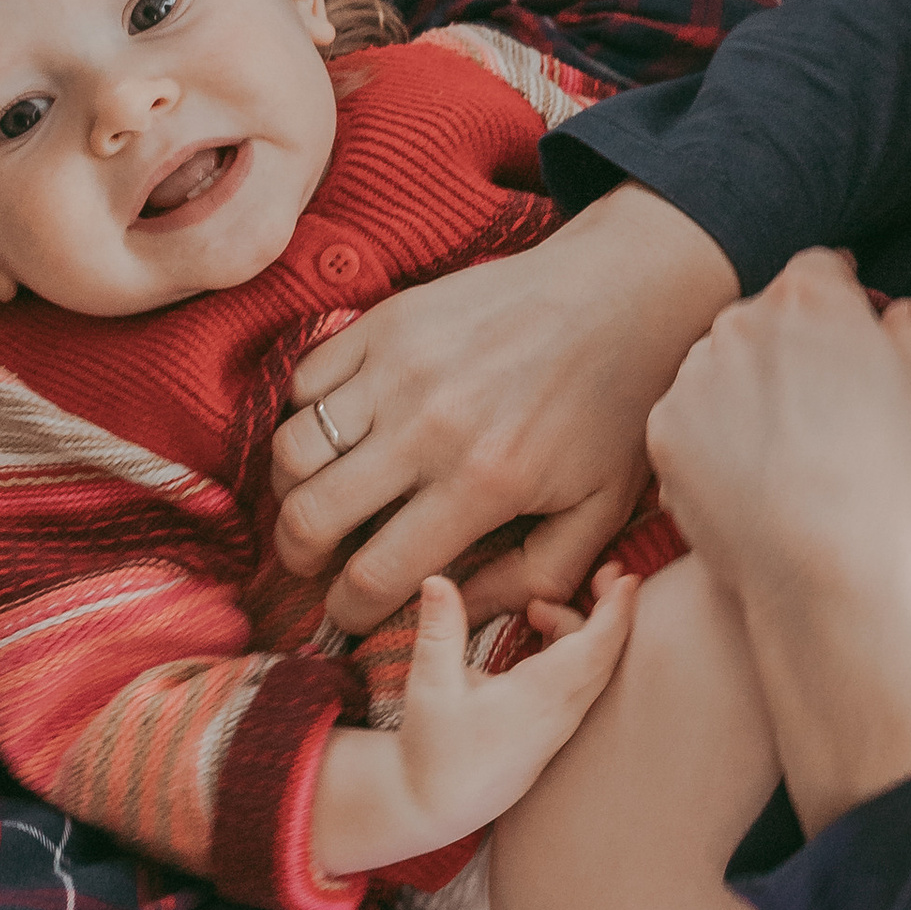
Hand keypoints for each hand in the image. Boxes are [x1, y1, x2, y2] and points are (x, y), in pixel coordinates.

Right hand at [270, 182, 739, 634]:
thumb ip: (535, 579)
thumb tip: (459, 613)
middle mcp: (429, 426)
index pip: (374, 574)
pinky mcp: (385, 322)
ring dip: (292, 490)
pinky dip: (301, 417)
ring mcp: (399, 368)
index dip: (350, 611)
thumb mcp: (600, 510)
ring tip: (321, 498)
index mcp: (483, 482)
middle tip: (315, 561)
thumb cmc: (613, 408)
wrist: (620, 296)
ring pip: (290, 450)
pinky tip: (337, 435)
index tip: (352, 612)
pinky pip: (302, 383)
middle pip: (309, 518)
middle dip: (298, 557)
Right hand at [309, 563, 638, 876]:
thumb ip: (438, 630)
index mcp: (537, 699)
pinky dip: (573, 651)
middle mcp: (559, 715)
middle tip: (606, 570)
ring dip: (582, 630)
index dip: (615, 612)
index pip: (594, 650)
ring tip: (534, 608)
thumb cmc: (430, 749)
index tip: (626, 576)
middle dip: (612, 611)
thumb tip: (435, 579)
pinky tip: (539, 634)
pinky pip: (581, 685)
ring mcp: (560, 728)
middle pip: (605, 656)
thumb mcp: (428, 686)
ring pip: (592, 670)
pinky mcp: (553, 734)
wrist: (432, 808)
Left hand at [646, 252, 910, 833]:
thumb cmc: (895, 479)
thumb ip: (906, 334)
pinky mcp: (664, 430)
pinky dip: (710, 443)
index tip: (840, 338)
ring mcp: (696, 375)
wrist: (835, 570)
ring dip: (741, 395)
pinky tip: (748, 481)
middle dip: (783, 352)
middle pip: (761, 320)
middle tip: (813, 411)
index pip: (817, 273)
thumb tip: (894, 315)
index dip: (833, 304)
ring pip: (717, 370)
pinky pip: (687, 422)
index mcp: (811, 296)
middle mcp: (742, 320)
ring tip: (781, 457)